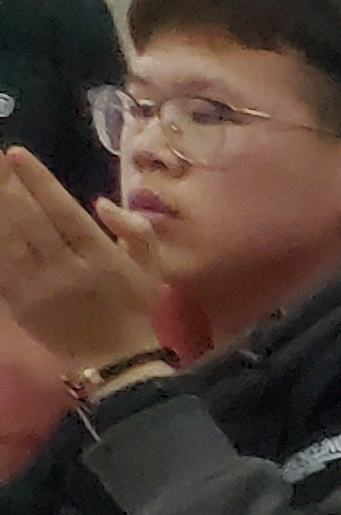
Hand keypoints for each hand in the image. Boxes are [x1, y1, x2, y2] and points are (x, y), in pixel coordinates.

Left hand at [0, 148, 167, 380]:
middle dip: (7, 185)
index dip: (37, 181)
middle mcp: (66, 269)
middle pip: (28, 219)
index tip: (16, 154)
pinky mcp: (19, 302)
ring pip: (7, 239)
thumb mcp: (153, 268)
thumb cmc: (134, 307)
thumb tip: (103, 204)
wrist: (116, 360)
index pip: (63, 211)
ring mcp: (38, 288)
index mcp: (100, 257)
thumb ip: (138, 232)